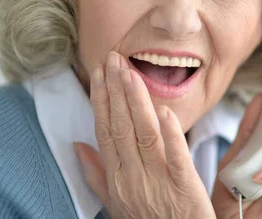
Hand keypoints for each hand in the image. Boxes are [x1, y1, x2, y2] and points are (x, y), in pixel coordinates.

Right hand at [73, 51, 214, 218]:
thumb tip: (77, 144)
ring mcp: (158, 181)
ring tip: (130, 72)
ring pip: (144, 134)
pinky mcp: (184, 186)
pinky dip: (170, 133)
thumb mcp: (114, 202)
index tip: (99, 73)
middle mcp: (133, 176)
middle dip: (115, 90)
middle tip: (113, 59)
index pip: (105, 131)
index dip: (101, 100)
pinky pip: (176, 157)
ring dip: (136, 101)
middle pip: (120, 127)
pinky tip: (163, 110)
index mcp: (116, 177)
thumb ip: (96, 172)